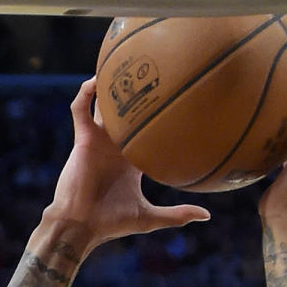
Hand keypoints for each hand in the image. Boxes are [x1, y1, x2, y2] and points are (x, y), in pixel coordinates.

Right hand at [46, 78, 209, 247]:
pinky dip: (85, 93)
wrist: (81, 226)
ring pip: (102, 104)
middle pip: (125, 112)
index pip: (146, 131)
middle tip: (152, 68)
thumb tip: (206, 215)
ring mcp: (98, 140)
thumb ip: (177, 215)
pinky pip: (80, 109)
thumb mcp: (149, 217)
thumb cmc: (111, 223)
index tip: (177, 99)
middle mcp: (115, 146)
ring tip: (121, 60)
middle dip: (134, 93)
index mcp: (131, 160)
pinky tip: (96, 80)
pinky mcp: (82, 139)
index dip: (157, 115)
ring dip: (108, 84)